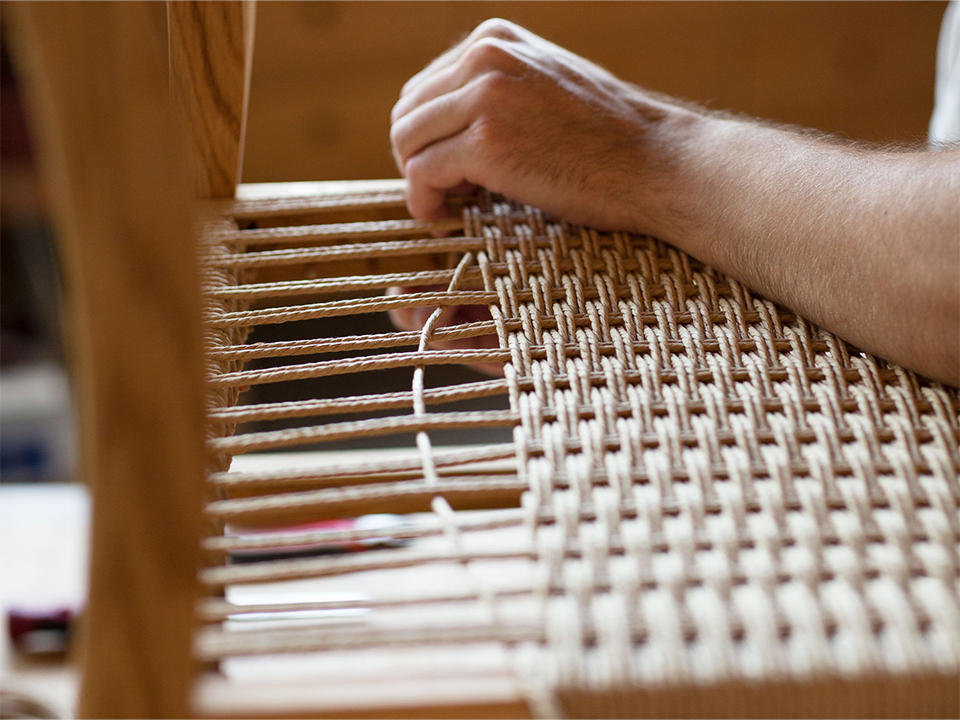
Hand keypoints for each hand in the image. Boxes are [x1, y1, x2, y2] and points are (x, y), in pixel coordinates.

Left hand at [389, 19, 695, 236]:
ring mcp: (485, 97)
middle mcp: (484, 56)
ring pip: (405, 142)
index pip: (422, 89)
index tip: (455, 168)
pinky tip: (447, 216)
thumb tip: (440, 122)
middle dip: (419, 157)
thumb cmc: (606, 139)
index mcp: (494, 39)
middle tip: (453, 190)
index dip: (430, 136)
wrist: (654, 165)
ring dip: (420, 180)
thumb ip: (494, 89)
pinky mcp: (486, 143)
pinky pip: (420, 175)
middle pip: (407, 114)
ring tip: (455, 202)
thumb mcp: (544, 85)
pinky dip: (424, 201)